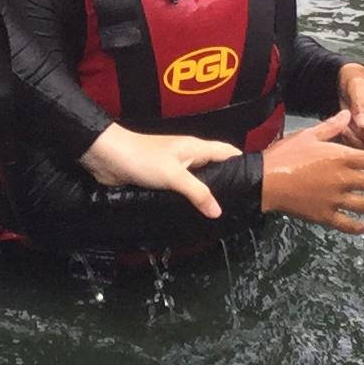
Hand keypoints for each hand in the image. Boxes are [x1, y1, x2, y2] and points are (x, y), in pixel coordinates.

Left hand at [81, 122, 238, 216]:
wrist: (107, 157)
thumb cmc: (142, 159)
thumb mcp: (174, 176)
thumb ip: (198, 192)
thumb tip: (219, 211)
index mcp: (196, 148)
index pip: (228, 152)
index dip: (243, 163)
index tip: (257, 183)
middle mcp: (188, 156)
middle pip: (215, 168)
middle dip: (227, 184)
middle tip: (240, 207)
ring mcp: (173, 168)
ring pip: (197, 181)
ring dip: (205, 195)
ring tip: (219, 216)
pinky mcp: (160, 180)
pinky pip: (180, 191)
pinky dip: (188, 200)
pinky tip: (192, 215)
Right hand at [257, 119, 363, 234]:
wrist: (265, 180)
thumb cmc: (286, 154)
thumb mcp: (308, 135)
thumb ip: (331, 126)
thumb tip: (349, 114)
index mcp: (341, 158)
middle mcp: (344, 180)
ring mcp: (336, 200)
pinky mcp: (325, 216)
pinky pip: (346, 224)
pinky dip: (357, 227)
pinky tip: (363, 226)